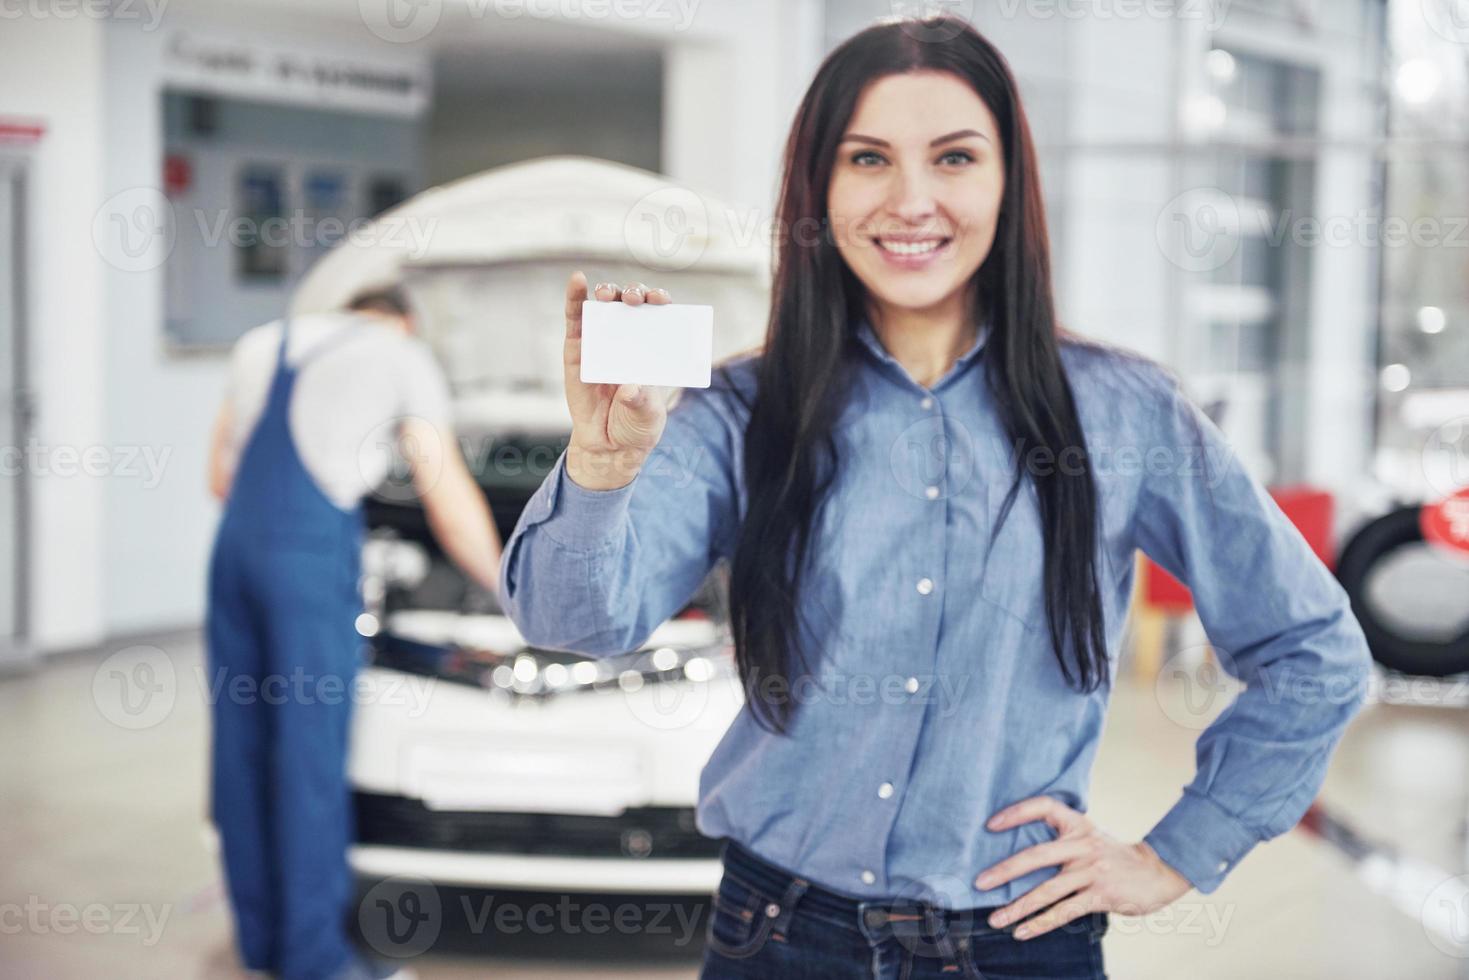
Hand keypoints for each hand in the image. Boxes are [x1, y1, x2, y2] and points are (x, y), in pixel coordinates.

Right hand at [561, 271, 674, 490]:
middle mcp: (629, 339)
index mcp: (652, 349)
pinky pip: (575, 320)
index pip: (659, 316)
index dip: (660, 302)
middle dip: (635, 294)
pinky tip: (577, 280)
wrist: (607, 446)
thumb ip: (641, 402)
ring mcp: (602, 341)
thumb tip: (630, 387)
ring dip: (608, 292)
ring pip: (605, 307)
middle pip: (632, 304)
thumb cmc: (635, 426)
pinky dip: (574, 298)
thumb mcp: (647, 417)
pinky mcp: (576, 349)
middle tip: (636, 300)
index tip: (661, 300)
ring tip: (608, 295)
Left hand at [973, 795, 1191, 939]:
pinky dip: (1040, 924)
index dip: (1016, 812)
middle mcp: (1083, 846)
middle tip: (980, 883)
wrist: (1160, 872)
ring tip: (994, 919)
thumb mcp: (1090, 837)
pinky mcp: (1100, 895)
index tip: (991, 825)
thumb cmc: (1116, 856)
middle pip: (1036, 856)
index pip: (1043, 807)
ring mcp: (1092, 871)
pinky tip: (1021, 932)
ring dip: (1017, 907)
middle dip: (1004, 871)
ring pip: (1047, 891)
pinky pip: (1064, 912)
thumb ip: (1063, 840)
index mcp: (1078, 826)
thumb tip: (1020, 853)